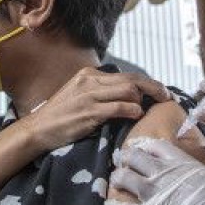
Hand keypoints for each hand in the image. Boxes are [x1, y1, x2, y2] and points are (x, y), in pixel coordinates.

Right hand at [14, 67, 170, 154]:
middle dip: (153, 87)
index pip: (126, 75)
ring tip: (148, 109)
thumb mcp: (79, 96)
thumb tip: (128, 95)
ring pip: (128, 90)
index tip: (158, 91)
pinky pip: (119, 107)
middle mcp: (90, 81)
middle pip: (131, 79)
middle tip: (167, 96)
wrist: (37, 129)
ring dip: (143, 100)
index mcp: (89, 75)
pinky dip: (132, 110)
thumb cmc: (61, 116)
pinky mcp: (89, 112)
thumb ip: (100, 92)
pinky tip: (137, 115)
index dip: (146, 83)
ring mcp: (89, 96)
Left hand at [105, 137, 204, 204]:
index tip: (143, 151)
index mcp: (178, 160)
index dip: (145, 147)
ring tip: (117, 182)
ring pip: (123, 178)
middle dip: (127, 159)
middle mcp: (160, 172)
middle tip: (126, 165)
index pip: (154, 145)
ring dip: (118, 179)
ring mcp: (152, 193)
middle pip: (133, 157)